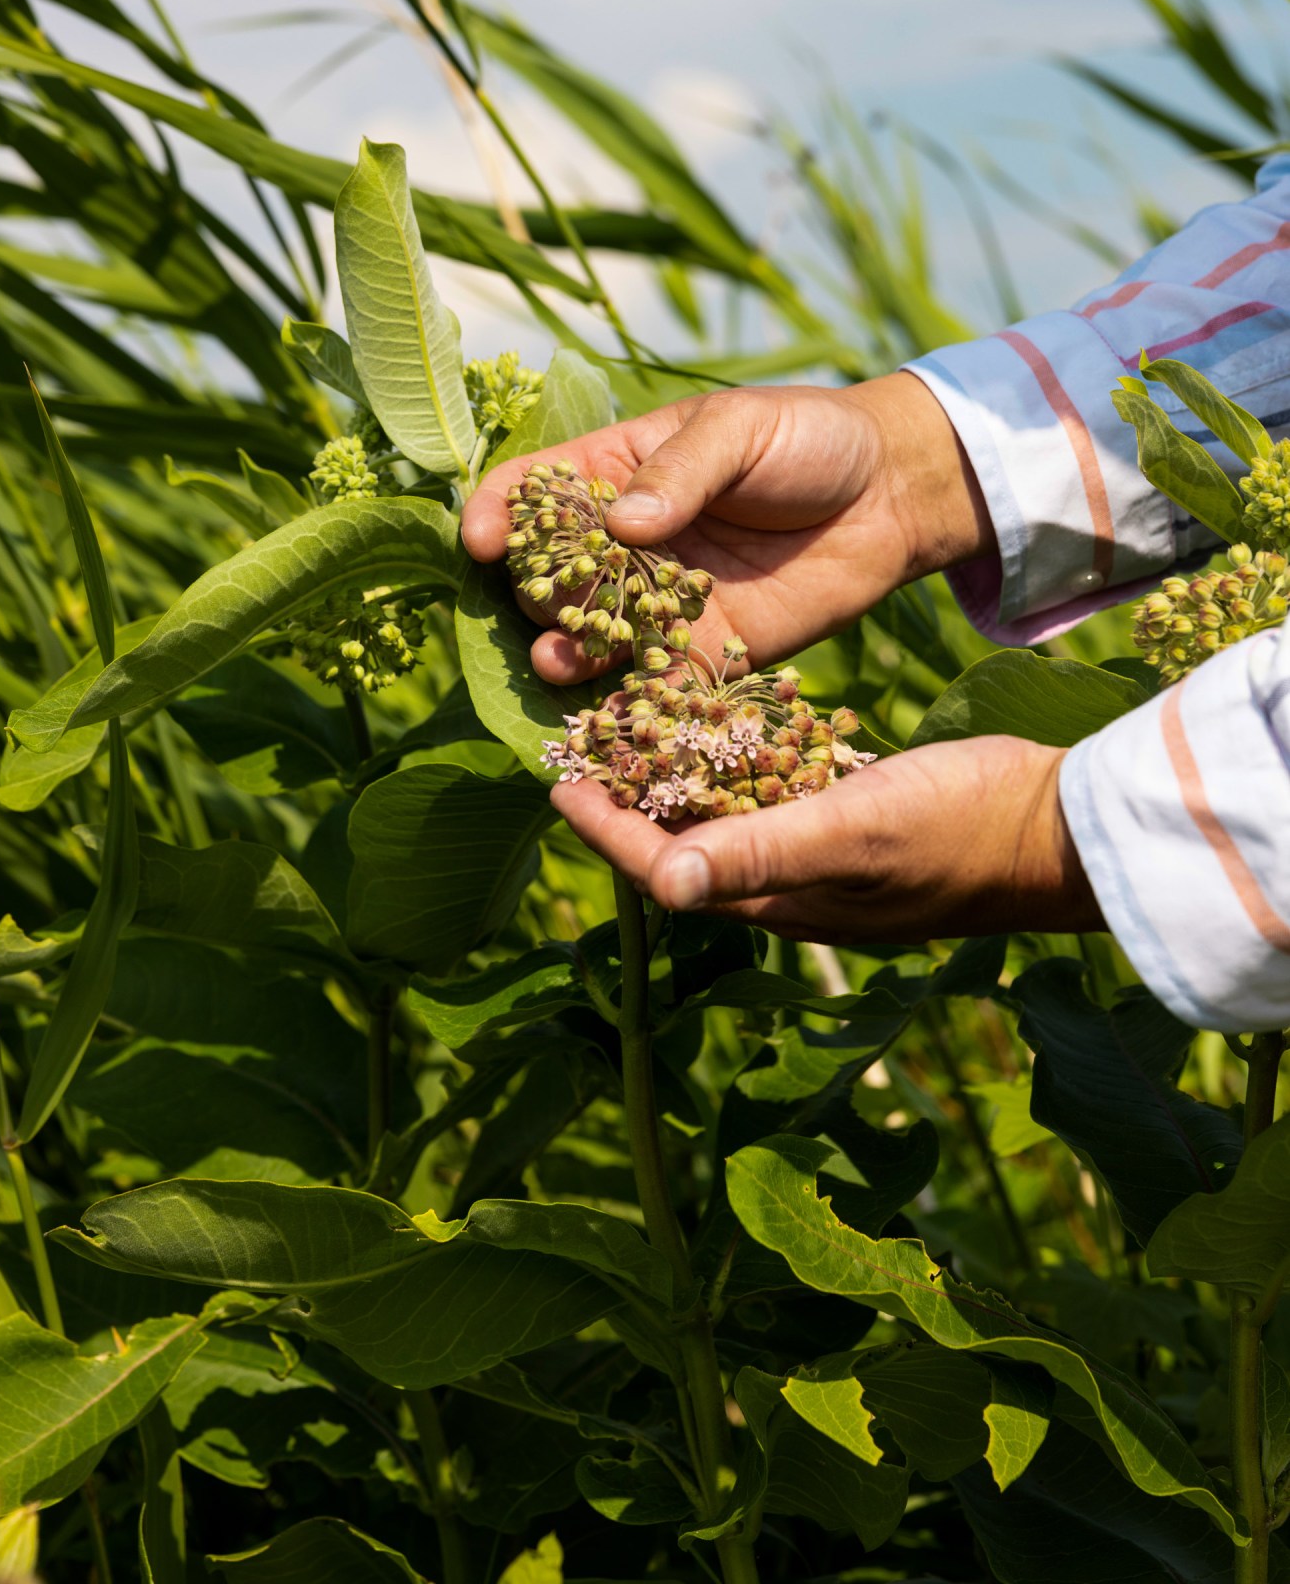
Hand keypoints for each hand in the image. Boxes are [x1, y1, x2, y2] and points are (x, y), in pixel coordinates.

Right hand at [461, 375, 993, 684]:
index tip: (480, 538)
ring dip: (565, 650)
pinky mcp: (702, 652)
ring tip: (557, 660)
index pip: (533, 490)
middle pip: (548, 573)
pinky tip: (609, 710)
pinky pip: (651, 680)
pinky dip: (626, 698)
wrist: (890, 496)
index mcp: (614, 469)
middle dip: (530, 592)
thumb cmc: (807, 439)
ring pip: (590, 635)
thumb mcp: (738, 431)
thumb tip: (622, 523)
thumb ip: (681, 474)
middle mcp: (622, 542)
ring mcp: (657, 602)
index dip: (497, 513)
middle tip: (536, 604)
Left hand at [552, 735, 1102, 944]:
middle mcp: (796, 885)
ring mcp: (831, 854)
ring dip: (684, 775)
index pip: (668, 869)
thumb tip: (663, 883)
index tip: (556, 780)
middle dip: (633, 799)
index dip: (609, 829)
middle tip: (583, 742)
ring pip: (733, 815)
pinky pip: (784, 794)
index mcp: (784, 901)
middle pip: (689, 843)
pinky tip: (730, 716)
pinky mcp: (861, 820)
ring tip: (636, 722)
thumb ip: (761, 853)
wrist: (1062, 826)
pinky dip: (748, 759)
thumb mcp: (854, 832)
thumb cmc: (961, 831)